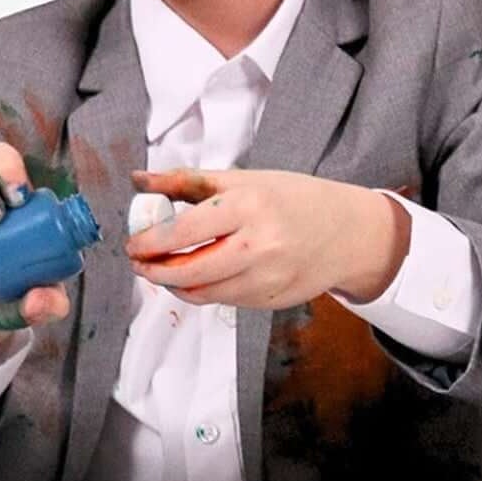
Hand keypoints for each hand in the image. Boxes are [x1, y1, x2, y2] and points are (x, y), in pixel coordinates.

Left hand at [124, 166, 408, 309]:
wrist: (347, 233)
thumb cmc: (295, 199)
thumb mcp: (245, 180)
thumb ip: (188, 182)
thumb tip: (139, 179)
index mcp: (249, 207)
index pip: (184, 232)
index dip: (150, 242)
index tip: (134, 243)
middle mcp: (259, 246)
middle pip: (190, 271)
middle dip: (155, 271)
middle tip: (140, 263)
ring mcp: (268, 278)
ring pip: (205, 292)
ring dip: (176, 285)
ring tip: (164, 271)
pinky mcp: (272, 299)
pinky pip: (226, 300)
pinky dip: (205, 291)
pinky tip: (198, 277)